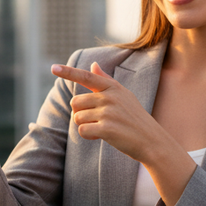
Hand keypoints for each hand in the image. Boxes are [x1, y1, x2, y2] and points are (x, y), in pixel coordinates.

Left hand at [50, 61, 164, 161]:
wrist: (152, 141)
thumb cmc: (135, 118)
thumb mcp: (124, 96)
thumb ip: (106, 80)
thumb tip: (93, 65)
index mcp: (113, 88)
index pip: (87, 77)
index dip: (68, 72)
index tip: (53, 67)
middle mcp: (110, 97)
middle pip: (76, 102)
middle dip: (81, 113)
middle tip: (97, 120)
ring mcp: (108, 113)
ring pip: (77, 117)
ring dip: (85, 125)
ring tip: (102, 128)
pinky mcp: (106, 129)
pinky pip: (82, 130)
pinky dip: (88, 136)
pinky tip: (102, 136)